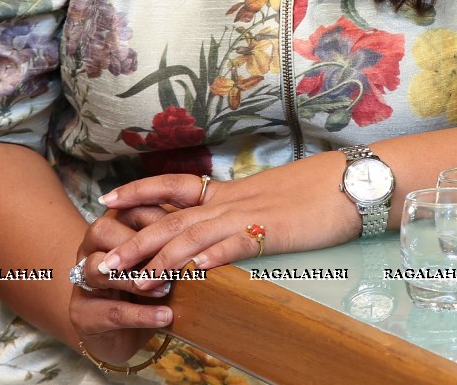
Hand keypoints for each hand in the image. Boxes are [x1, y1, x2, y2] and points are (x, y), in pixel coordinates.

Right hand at [70, 210, 174, 366]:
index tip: (188, 229)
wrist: (119, 334)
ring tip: (167, 288)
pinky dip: (141, 314)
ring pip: (98, 269)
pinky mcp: (82, 315)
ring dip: (135, 278)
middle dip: (139, 244)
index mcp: (110, 228)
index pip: (128, 208)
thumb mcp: (160, 260)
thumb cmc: (146, 287)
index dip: (158, 218)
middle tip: (172, 258)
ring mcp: (81, 282)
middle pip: (103, 230)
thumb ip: (172, 241)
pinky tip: (165, 316)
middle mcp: (89, 249)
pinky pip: (110, 311)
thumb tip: (203, 230)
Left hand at [94, 156, 362, 274]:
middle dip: (135, 241)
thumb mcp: (271, 199)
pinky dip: (214, 256)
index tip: (108, 199)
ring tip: (135, 277)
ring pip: (196, 234)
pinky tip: (193, 270)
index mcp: (231, 192)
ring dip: (162, 256)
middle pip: (173, 218)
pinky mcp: (274, 231)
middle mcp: (233, 201)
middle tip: (103, 262)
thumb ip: (244, 211)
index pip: (175, 187)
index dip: (139, 192)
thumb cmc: (317, 191)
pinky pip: (238, 243)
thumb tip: (225, 226)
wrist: (352, 179)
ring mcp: (252, 215)